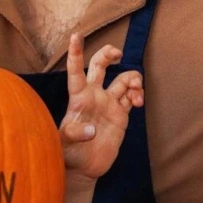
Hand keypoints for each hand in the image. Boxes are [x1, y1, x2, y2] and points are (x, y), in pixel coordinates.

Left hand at [60, 36, 143, 180]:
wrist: (84, 167)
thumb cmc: (68, 153)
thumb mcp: (63, 144)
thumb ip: (73, 134)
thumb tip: (91, 129)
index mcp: (78, 98)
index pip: (76, 71)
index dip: (76, 53)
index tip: (76, 35)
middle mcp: (94, 95)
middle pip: (101, 65)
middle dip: (109, 54)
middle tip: (118, 54)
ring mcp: (108, 103)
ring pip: (123, 79)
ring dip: (132, 78)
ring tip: (135, 90)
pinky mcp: (121, 115)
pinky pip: (133, 97)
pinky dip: (139, 94)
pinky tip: (138, 102)